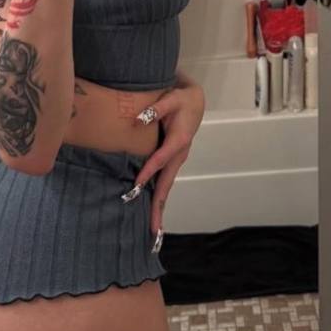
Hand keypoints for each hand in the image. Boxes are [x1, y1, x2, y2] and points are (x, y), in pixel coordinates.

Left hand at [134, 79, 204, 237]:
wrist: (195, 102)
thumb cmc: (182, 99)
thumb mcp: (171, 98)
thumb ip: (155, 109)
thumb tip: (137, 119)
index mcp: (179, 141)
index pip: (160, 160)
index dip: (147, 173)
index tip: (135, 187)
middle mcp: (179, 155)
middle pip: (166, 185)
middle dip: (159, 208)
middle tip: (153, 231)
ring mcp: (176, 160)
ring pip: (166, 187)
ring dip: (159, 208)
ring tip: (153, 230)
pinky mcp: (172, 161)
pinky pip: (164, 182)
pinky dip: (159, 198)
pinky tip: (152, 211)